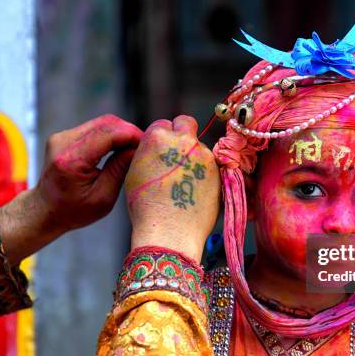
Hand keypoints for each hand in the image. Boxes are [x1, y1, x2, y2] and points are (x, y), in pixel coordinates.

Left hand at [0, 114, 142, 263]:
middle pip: (105, 123)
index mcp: (71, 160)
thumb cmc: (74, 210)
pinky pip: (94, 128)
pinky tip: (120, 149)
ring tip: (134, 149)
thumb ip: (119, 170)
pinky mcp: (64, 136)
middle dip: (129, 132)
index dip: (132, 135)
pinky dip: (111, 135)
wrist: (44, 210)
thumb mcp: (103, 197)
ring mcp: (61, 137)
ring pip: (101, 123)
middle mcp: (63, 142)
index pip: (108, 134)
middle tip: (145, 146)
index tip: (149, 144)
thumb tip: (138, 148)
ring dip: (121, 133)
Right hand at [124, 115, 219, 262]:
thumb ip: (150, 152)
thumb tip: (160, 146)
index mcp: (158, 137)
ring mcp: (204, 154)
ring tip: (185, 184)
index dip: (163, 137)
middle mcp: (183, 140)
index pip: (164, 124)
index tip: (163, 150)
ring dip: (195, 157)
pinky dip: (206, 173)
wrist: (169, 232)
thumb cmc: (146, 207)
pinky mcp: (218, 170)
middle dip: (183, 132)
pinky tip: (196, 192)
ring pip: (200, 147)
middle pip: (186, 123)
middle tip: (180, 152)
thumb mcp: (136, 172)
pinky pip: (211, 165)